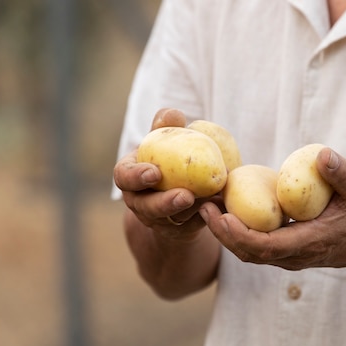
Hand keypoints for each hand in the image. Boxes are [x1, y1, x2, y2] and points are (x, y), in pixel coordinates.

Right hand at [113, 107, 213, 238]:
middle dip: (165, 203)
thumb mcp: (165, 140)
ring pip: (174, 219)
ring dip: (193, 209)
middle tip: (186, 195)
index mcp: (130, 177)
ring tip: (212, 196)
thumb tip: (173, 115)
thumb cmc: (169, 157)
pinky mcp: (180, 231)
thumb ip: (166, 126)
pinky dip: (208, 213)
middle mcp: (140, 201)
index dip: (136, 177)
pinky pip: (193, 225)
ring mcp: (159, 220)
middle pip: (147, 208)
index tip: (154, 172)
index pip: (124, 178)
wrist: (180, 188)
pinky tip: (222, 202)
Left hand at [199, 148, 345, 271]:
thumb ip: (342, 173)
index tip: (219, 214)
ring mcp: (289, 258)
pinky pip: (255, 247)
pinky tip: (226, 210)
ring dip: (225, 233)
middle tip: (202, 205)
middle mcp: (295, 256)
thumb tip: (321, 154)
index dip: (238, 234)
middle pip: (248, 253)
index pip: (266, 247)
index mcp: (309, 243)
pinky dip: (237, 232)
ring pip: (248, 253)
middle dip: (222, 232)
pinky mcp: (286, 253)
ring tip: (208, 206)